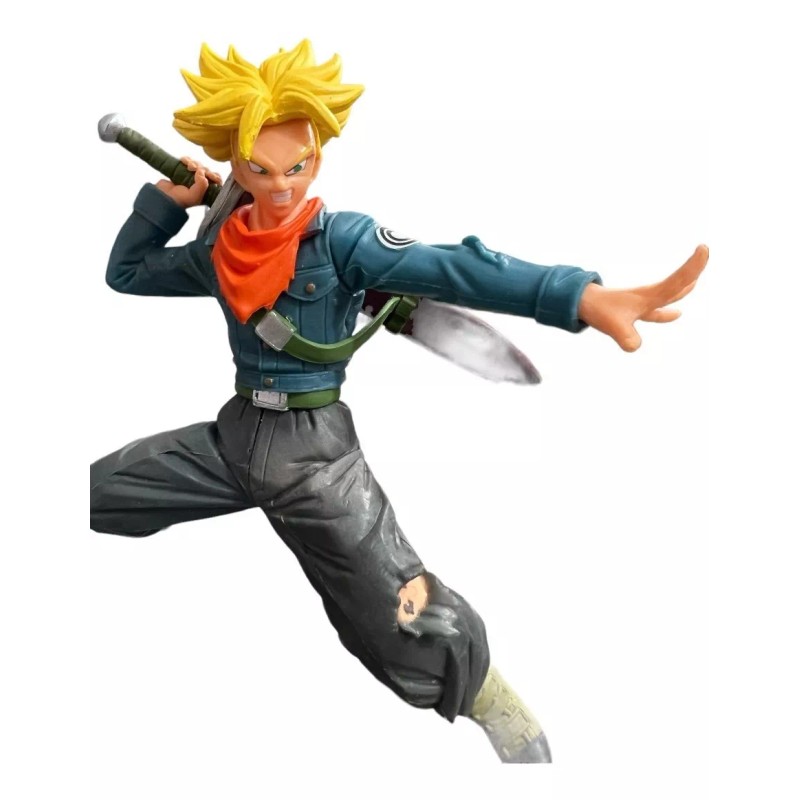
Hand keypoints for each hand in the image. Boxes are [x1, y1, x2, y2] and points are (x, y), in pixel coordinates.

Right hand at [154, 156, 222, 208]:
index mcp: (206, 192)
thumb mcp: (194, 197)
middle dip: (203, 168)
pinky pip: (188, 161)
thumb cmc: (179, 200)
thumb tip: (201, 171)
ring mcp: (191, 177)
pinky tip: (183, 161)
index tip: (209, 175)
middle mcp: (200, 184)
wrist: (163, 196)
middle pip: (208, 171)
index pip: (217, 181)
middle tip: (194, 170)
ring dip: (195, 163)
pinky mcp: (183, 170)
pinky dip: (187, 159)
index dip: (215, 176)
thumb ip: (202, 186)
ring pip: (199, 165)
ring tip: (189, 166)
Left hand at [577, 244, 707, 351]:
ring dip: (683, 287)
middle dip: (692, 270)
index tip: (704, 247)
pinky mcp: (634, 310)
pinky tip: (677, 314)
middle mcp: (649, 296)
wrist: (580, 302)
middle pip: (677, 283)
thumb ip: (627, 338)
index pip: (676, 281)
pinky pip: (657, 309)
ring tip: (696, 281)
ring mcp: (642, 303)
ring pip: (669, 294)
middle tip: (704, 252)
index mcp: (649, 296)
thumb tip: (636, 347)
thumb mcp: (614, 327)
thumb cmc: (599, 311)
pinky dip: (666, 312)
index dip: (692, 267)